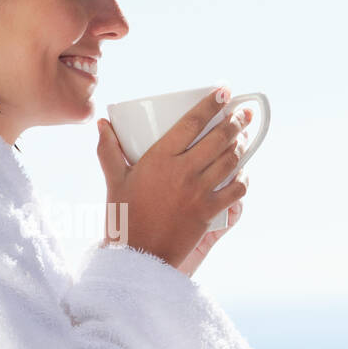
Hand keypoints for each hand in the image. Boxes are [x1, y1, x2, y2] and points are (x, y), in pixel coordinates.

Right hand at [96, 88, 250, 270]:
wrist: (138, 257)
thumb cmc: (123, 218)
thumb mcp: (114, 181)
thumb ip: (108, 150)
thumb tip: (102, 123)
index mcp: (159, 158)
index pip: (191, 122)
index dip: (211, 104)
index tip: (224, 92)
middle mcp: (182, 171)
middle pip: (218, 138)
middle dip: (235, 121)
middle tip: (243, 112)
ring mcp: (198, 192)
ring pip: (230, 160)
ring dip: (241, 144)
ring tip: (245, 134)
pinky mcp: (209, 212)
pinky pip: (236, 190)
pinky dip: (243, 178)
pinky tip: (243, 172)